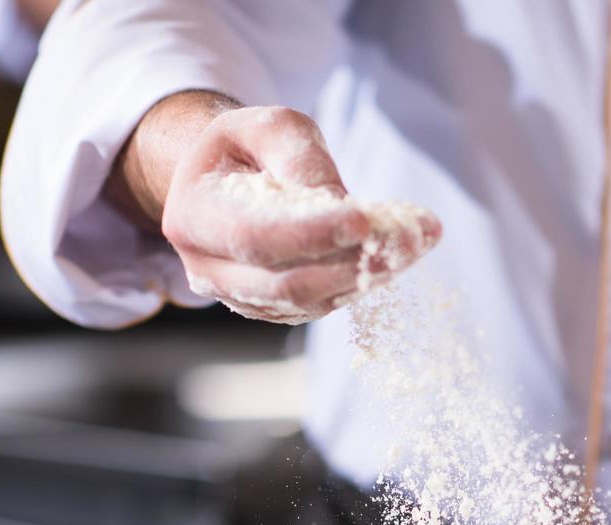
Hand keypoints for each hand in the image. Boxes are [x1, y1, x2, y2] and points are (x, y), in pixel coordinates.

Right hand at [108, 94, 440, 323]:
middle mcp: (209, 270)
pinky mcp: (277, 310)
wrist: (229, 181)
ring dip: (371, 274)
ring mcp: (243, 297)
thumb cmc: (249, 148)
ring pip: (313, 301)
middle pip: (289, 282)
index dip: (313, 233)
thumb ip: (300, 158)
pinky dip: (366, 281)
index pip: (256, 237)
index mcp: (193, 217)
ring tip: (417, 239)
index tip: (368, 218)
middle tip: (412, 236)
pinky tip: (399, 253)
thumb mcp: (269, 128)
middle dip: (355, 261)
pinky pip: (325, 305)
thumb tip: (338, 202)